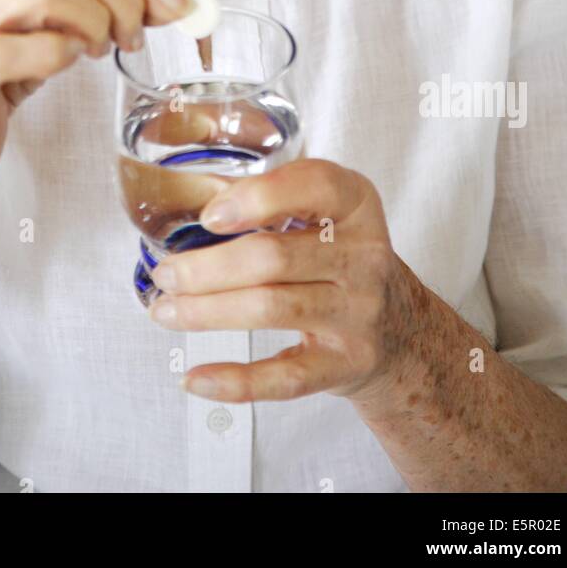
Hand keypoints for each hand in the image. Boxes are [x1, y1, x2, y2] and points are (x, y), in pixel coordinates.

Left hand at [147, 157, 416, 404]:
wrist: (401, 329)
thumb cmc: (343, 259)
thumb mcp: (328, 213)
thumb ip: (274, 197)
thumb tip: (196, 198)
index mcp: (357, 206)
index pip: (316, 186)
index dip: (258, 197)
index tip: (209, 215)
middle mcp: (364, 258)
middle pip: (274, 257)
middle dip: (206, 267)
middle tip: (166, 273)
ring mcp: (357, 314)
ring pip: (271, 310)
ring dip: (206, 312)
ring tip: (165, 311)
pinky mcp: (344, 365)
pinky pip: (284, 378)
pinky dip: (234, 381)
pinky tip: (195, 377)